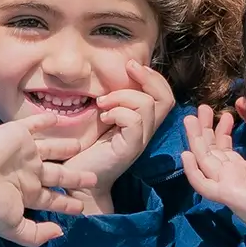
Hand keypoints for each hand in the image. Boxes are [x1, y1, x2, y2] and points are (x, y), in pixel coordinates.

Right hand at [0, 115, 96, 246]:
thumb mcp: (13, 228)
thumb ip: (36, 235)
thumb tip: (60, 233)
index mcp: (27, 193)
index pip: (53, 199)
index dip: (68, 203)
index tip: (82, 206)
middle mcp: (28, 172)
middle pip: (58, 174)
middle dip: (76, 177)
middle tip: (94, 177)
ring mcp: (24, 152)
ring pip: (51, 149)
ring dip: (65, 147)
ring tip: (82, 146)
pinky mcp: (17, 134)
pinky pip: (34, 124)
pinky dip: (45, 121)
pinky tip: (58, 118)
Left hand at [68, 62, 175, 214]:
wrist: (79, 180)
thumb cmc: (87, 149)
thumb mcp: (103, 118)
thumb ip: (114, 101)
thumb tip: (116, 75)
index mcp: (143, 122)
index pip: (165, 94)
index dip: (154, 77)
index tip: (131, 66)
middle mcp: (147, 130)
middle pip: (166, 97)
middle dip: (149, 77)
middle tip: (128, 68)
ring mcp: (140, 140)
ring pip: (147, 105)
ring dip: (123, 96)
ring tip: (103, 103)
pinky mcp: (130, 149)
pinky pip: (134, 121)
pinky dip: (118, 112)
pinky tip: (104, 117)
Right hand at [181, 105, 245, 246]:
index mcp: (241, 173)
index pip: (225, 149)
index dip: (223, 131)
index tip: (227, 114)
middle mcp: (230, 177)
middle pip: (210, 150)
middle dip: (205, 128)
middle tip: (200, 108)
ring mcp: (225, 185)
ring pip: (203, 159)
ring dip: (195, 139)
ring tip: (189, 118)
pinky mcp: (224, 193)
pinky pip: (202, 183)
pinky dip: (192, 171)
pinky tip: (186, 155)